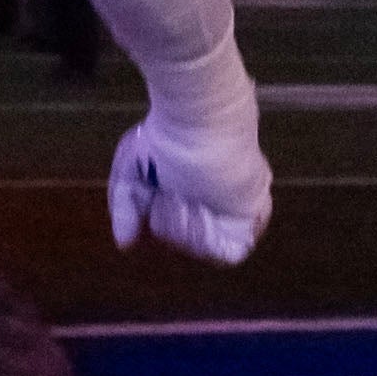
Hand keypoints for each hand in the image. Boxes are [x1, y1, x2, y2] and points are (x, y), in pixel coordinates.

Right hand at [104, 106, 270, 265]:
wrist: (197, 123)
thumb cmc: (165, 135)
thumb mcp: (131, 171)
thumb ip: (124, 207)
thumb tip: (124, 243)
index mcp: (195, 188)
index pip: (177, 226)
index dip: (158, 224)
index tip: (148, 208)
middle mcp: (217, 201)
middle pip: (186, 241)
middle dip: (167, 224)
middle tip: (167, 197)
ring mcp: (236, 209)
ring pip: (205, 248)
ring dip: (184, 230)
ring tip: (181, 200)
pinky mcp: (252, 217)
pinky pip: (230, 253)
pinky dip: (205, 240)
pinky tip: (198, 211)